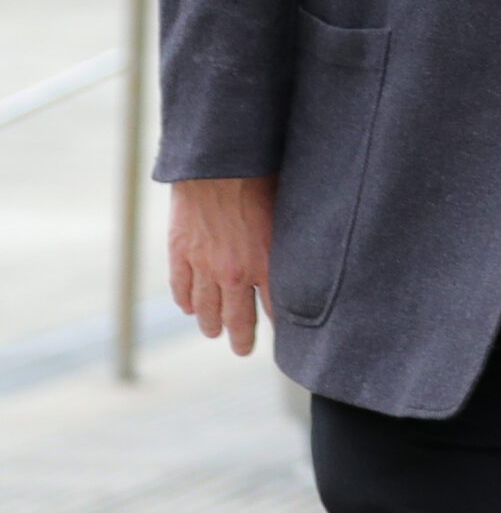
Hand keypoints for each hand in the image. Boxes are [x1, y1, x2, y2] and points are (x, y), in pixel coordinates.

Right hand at [169, 175, 276, 354]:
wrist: (220, 163)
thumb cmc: (264, 179)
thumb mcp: (289, 213)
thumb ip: (291, 240)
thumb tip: (306, 254)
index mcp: (267, 263)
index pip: (275, 309)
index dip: (277, 325)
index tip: (280, 338)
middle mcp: (234, 272)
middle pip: (237, 318)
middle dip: (241, 338)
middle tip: (242, 349)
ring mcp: (203, 265)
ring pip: (205, 309)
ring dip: (210, 324)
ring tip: (214, 332)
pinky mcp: (180, 252)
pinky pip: (181, 287)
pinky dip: (185, 302)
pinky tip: (189, 309)